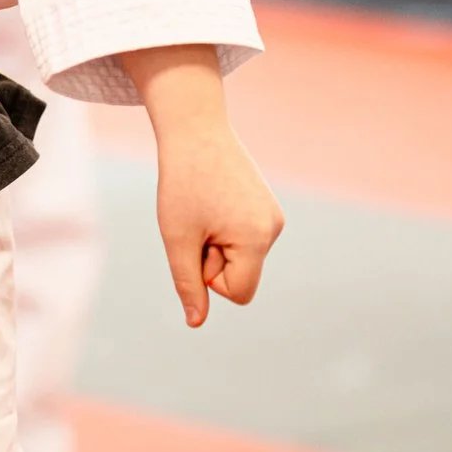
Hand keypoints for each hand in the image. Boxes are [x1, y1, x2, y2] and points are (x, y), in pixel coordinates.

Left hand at [119, 44, 284, 326]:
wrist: (194, 130)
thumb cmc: (182, 183)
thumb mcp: (177, 238)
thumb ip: (188, 283)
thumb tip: (196, 321)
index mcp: (256, 238)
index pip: (239, 293)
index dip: (208, 278)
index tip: (195, 243)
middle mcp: (273, 228)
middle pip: (239, 274)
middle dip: (211, 257)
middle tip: (195, 219)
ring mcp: (273, 215)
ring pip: (240, 256)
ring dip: (216, 242)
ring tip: (204, 207)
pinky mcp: (266, 204)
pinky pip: (243, 237)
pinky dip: (223, 227)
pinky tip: (212, 199)